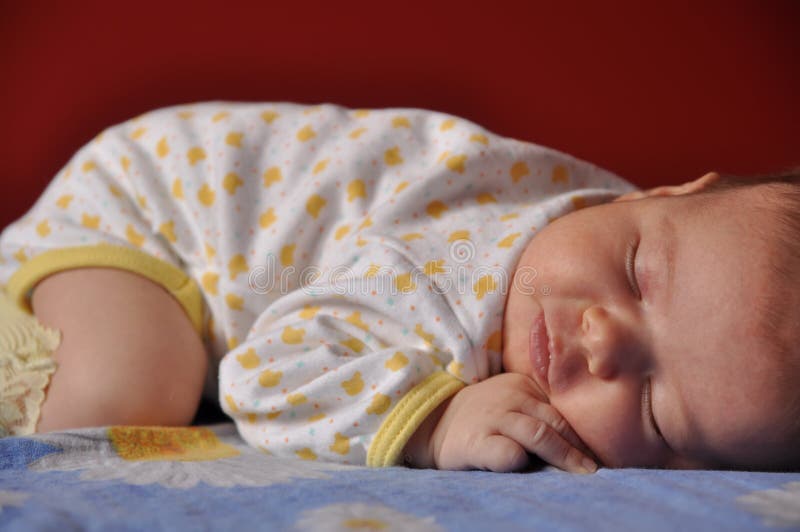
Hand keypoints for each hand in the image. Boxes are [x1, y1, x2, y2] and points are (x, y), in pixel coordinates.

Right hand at [405, 373, 597, 472]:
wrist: (434, 422)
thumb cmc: (485, 417)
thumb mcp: (512, 400)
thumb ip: (540, 409)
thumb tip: (584, 441)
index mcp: (524, 385)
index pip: (561, 408)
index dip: (582, 432)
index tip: (601, 451)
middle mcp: (510, 397)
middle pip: (555, 421)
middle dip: (579, 447)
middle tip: (596, 467)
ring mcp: (493, 418)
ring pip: (538, 434)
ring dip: (564, 456)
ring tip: (582, 473)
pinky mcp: (477, 442)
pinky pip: (506, 453)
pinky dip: (523, 461)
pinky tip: (536, 469)